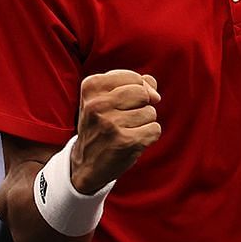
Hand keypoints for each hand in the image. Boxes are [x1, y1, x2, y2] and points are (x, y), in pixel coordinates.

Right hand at [71, 70, 160, 193]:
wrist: (86, 163)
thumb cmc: (102, 124)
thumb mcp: (107, 97)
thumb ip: (135, 84)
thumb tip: (155, 94)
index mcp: (91, 86)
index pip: (134, 78)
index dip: (137, 90)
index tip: (121, 103)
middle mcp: (97, 104)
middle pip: (144, 94)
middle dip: (142, 106)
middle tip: (124, 118)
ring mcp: (110, 124)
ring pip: (151, 112)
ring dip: (144, 123)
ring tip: (124, 131)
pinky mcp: (124, 141)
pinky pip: (155, 129)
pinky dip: (148, 136)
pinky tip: (131, 141)